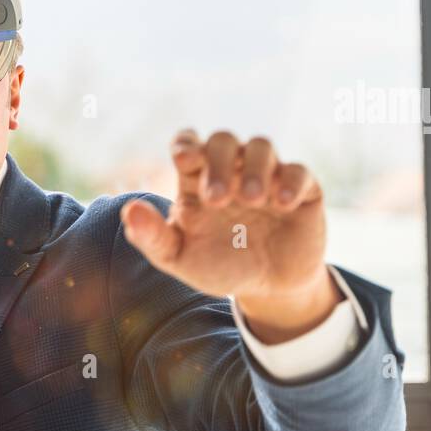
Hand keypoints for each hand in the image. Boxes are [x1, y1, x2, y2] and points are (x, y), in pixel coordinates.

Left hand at [120, 130, 340, 341]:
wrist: (268, 289)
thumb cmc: (219, 267)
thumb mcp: (180, 259)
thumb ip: (152, 237)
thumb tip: (129, 211)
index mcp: (198, 181)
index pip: (189, 145)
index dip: (186, 144)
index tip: (185, 159)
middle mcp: (232, 171)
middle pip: (223, 141)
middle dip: (219, 162)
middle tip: (216, 199)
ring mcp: (267, 177)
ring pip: (261, 146)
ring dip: (255, 168)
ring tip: (252, 200)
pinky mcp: (301, 190)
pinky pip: (299, 171)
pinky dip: (291, 181)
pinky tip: (282, 203)